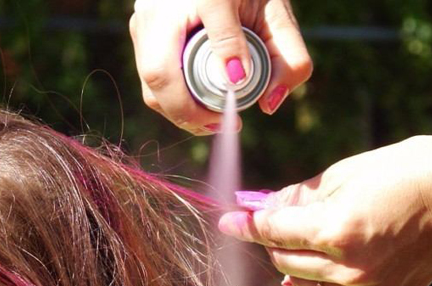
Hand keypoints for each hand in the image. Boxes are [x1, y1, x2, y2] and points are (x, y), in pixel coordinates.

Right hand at [130, 0, 311, 133]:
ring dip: (180, 109)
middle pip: (157, 81)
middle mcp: (156, 10)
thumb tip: (269, 105)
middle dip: (188, 115)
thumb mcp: (279, 16)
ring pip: (151, 81)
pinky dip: (176, 95)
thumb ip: (289, 58)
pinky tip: (201, 102)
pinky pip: (152, 73)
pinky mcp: (142, 27)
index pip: (182, 67)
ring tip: (214, 120)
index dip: (197, 106)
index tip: (231, 117)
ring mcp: (143, 19)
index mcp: (195, 2)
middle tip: (223, 126)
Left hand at [218, 137, 431, 285]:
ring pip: (309, 284)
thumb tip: (268, 208)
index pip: (272, 231)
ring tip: (301, 239)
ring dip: (296, 262)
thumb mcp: (347, 172)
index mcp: (336, 229)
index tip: (229, 221)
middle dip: (272, 240)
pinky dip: (325, 277)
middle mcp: (349, 267)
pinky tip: (329, 258)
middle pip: (285, 261)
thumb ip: (301, 197)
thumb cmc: (409, 169)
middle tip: (270, 221)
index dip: (246, 224)